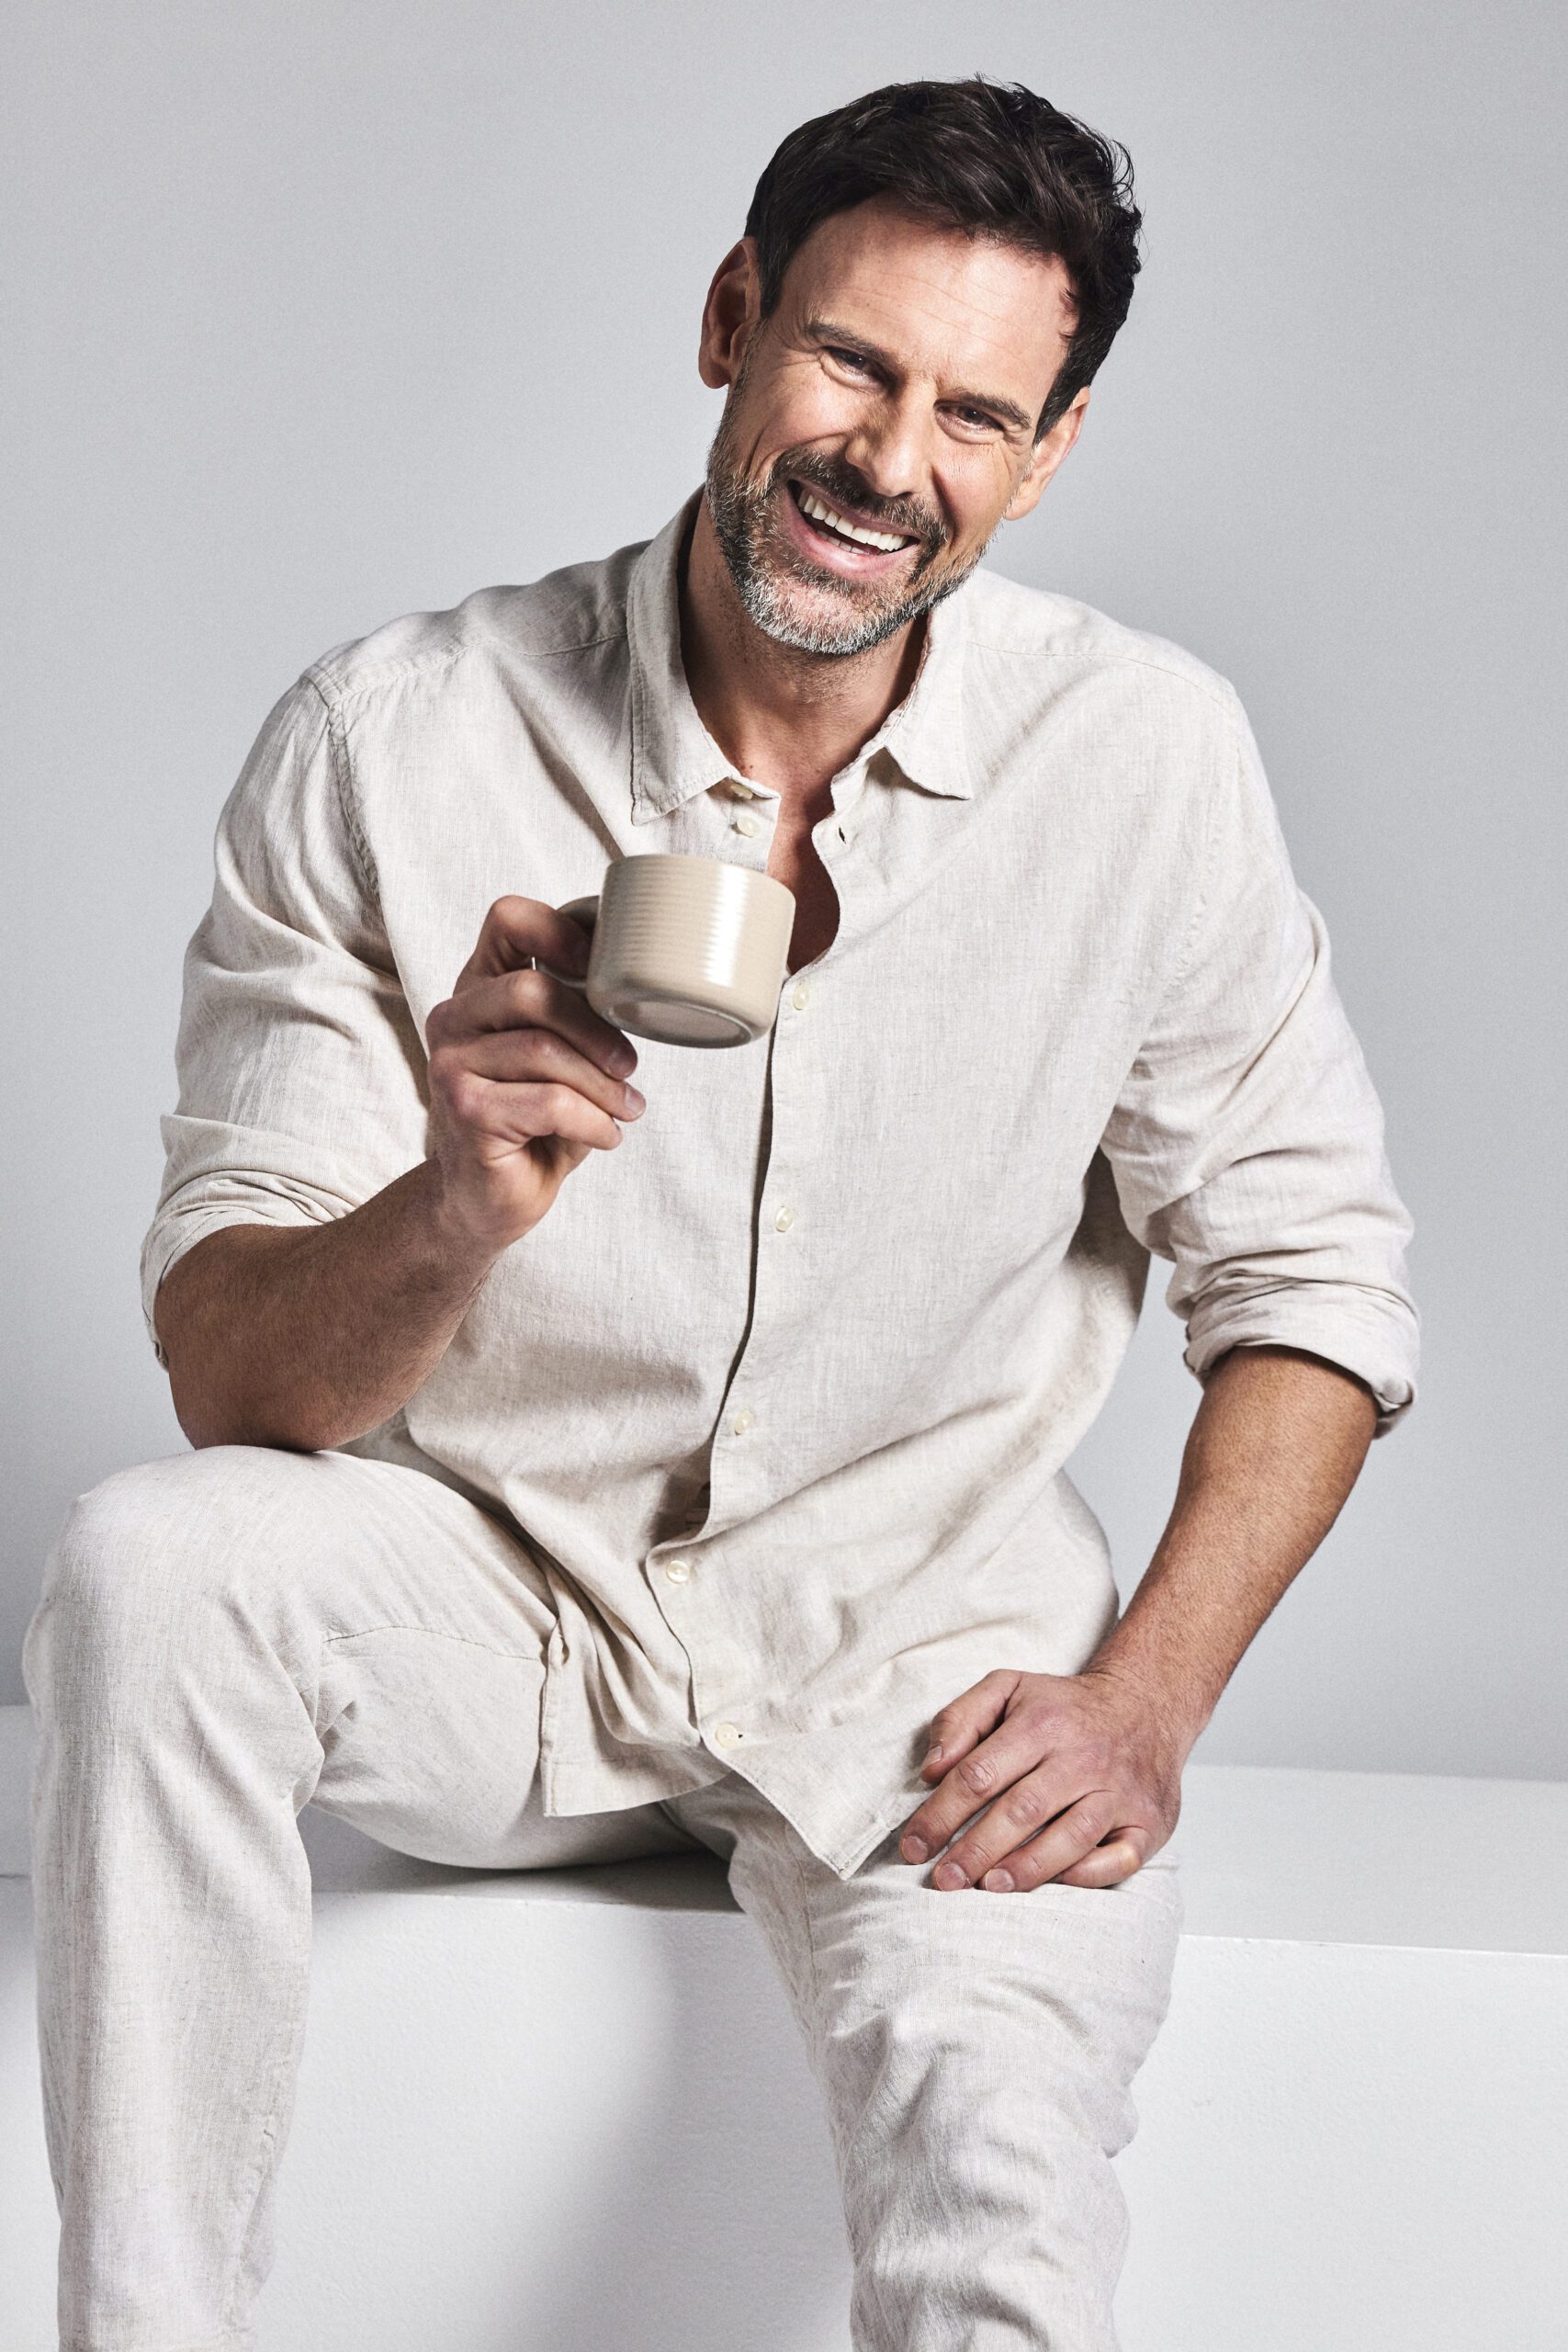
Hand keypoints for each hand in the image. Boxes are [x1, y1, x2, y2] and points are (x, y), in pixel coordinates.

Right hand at [425, 895, 646, 1254]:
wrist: (488, 1200)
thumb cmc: (532, 1122)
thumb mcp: (558, 1057)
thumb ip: (575, 1013)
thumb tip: (640, 979)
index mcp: (478, 989)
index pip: (508, 920)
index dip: (562, 930)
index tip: (605, 970)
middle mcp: (453, 1018)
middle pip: (531, 991)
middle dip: (595, 1031)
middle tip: (628, 1068)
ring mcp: (450, 1065)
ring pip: (543, 1051)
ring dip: (602, 1087)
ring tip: (625, 1109)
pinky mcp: (464, 1112)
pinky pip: (548, 1102)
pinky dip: (593, 1122)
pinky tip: (605, 1136)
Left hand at [897, 1665, 1187, 1891]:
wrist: (1146, 1704)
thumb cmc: (1063, 1708)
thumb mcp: (1007, 1688)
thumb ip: (960, 1720)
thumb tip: (931, 1771)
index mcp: (1041, 1724)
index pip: (979, 1774)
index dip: (941, 1814)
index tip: (914, 1846)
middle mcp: (1081, 1758)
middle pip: (1021, 1811)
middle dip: (975, 1850)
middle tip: (943, 1880)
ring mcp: (1118, 1791)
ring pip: (1070, 1837)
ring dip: (1026, 1868)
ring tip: (988, 1888)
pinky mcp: (1147, 1822)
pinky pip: (1119, 1858)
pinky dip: (1088, 1875)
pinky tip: (1055, 1882)